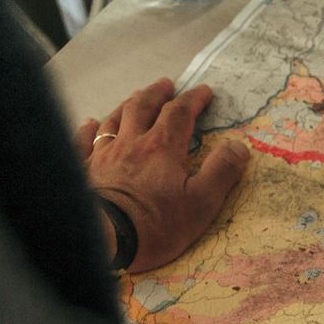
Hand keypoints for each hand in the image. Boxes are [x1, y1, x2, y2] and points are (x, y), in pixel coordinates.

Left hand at [76, 78, 249, 272]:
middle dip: (157, 94)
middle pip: (143, 107)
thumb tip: (239, 146)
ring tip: (134, 98)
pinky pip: (84, 141)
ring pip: (114, 119)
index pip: (180, 114)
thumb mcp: (202, 202)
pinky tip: (89, 123)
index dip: (193, 100)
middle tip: (166, 84)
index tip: (204, 91)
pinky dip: (88, 128)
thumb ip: (222, 172)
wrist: (104, 238)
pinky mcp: (83, 169)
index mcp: (163, 148)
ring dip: (127, 105)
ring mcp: (103, 154)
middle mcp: (132, 143)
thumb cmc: (158, 223)